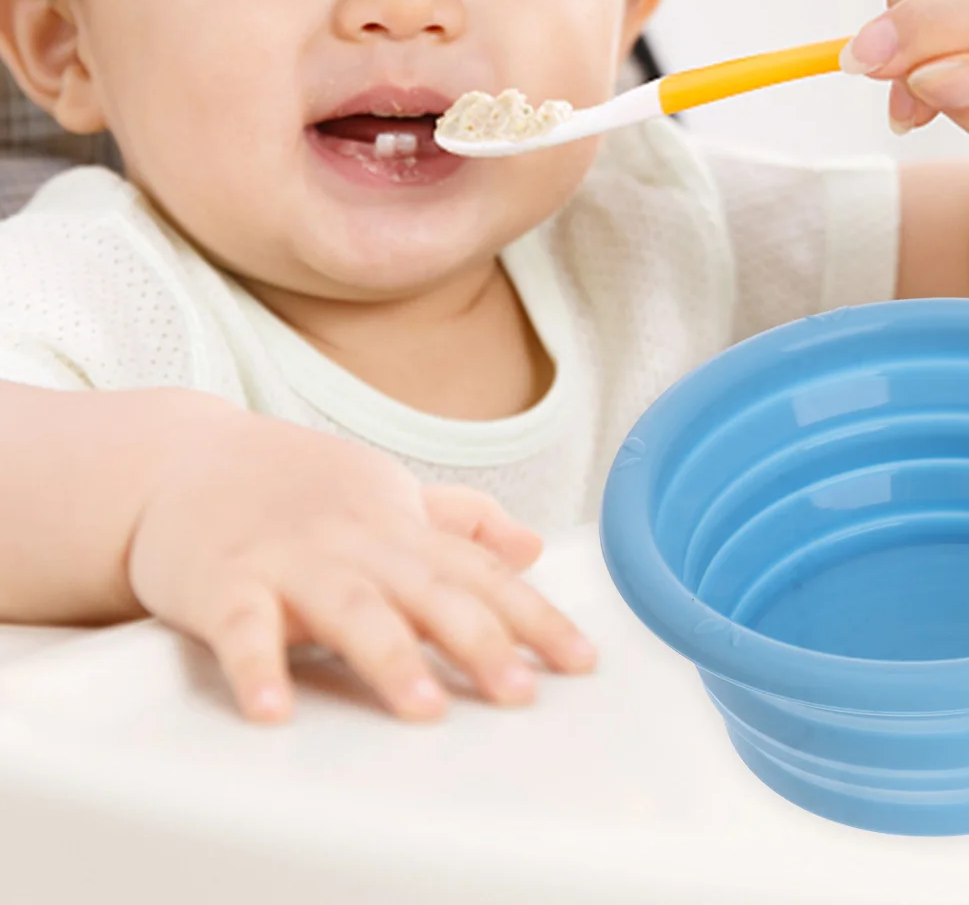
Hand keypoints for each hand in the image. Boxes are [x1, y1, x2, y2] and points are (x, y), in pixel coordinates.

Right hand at [127, 409, 594, 722]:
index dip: (534, 615)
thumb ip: (458, 524)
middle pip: (429, 591)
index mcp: (398, 529)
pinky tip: (273, 709)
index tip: (582, 659)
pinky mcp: (222, 582)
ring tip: (425, 709)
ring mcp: (289, 560)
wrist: (184, 461)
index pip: (479, 573)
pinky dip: (257, 667)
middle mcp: (355, 542)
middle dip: (480, 641)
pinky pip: (241, 627)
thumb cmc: (295, 487)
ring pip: (349, 607)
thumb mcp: (386, 494)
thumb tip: (532, 547)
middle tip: (521, 691)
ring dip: (389, 657)